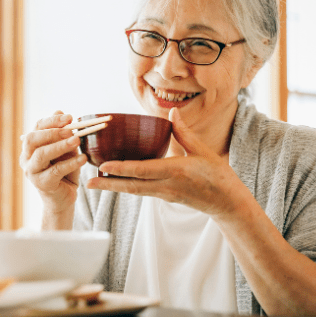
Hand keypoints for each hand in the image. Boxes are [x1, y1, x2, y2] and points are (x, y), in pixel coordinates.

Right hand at [20, 110, 87, 214]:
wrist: (64, 198)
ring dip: (60, 145)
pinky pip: (55, 171)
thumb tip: (60, 111)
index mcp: (30, 146)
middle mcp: (26, 158)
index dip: (52, 120)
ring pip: (41, 154)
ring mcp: (31, 172)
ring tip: (77, 140)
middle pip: (32, 139)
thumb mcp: (66, 149)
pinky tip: (82, 158)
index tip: (70, 117)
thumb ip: (63, 133)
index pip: (37, 127)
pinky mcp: (41, 184)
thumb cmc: (64, 171)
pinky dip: (70, 163)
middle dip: (52, 131)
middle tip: (71, 129)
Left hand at [85, 108, 250, 218]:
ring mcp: (164, 194)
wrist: (228, 203)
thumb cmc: (218, 176)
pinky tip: (116, 182)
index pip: (143, 171)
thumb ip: (184, 132)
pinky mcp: (165, 197)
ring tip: (95, 183)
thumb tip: (171, 112)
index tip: (104, 167)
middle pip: (131, 186)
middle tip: (87, 183)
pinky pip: (142, 191)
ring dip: (114, 187)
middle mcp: (166, 186)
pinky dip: (127, 187)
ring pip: (134, 191)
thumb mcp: (202, 151)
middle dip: (108, 185)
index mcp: (175, 172)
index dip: (122, 169)